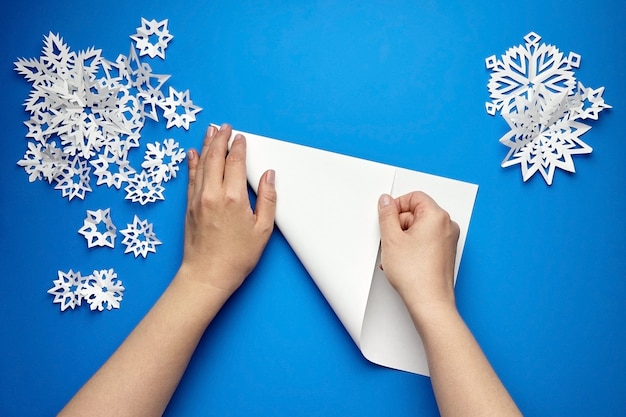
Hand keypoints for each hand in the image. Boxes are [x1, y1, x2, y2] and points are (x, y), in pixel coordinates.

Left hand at [179, 124, 276, 295]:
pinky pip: (190, 177)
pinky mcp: (189, 206)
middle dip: (221, 139)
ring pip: (201, 164)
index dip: (239, 147)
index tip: (241, 138)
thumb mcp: (262, 230)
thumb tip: (269, 176)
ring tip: (211, 131)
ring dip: (206, 145)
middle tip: (225, 127)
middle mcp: (212, 194)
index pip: (235, 162)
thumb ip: (267, 199)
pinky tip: (192, 154)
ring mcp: (197, 199)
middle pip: (215, 157)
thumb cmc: (236, 257)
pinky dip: (192, 163)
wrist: (207, 275)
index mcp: (234, 198)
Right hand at [377, 191, 458, 316]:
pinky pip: (426, 241)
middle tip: (391, 241)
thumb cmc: (416, 275)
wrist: (429, 302)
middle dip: (399, 225)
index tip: (386, 217)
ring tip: (396, 255)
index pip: (414, 197)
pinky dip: (412, 247)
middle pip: (417, 213)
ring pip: (419, 229)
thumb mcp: (391, 238)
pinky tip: (403, 261)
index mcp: (437, 216)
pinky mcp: (445, 254)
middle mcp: (447, 226)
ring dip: (404, 238)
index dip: (396, 206)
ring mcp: (448, 241)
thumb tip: (386, 201)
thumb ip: (387, 214)